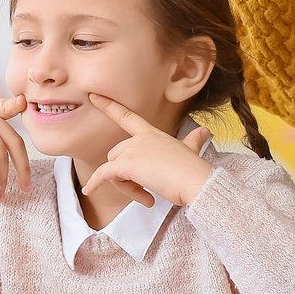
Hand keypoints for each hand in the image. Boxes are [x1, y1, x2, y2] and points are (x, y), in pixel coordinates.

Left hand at [78, 94, 212, 206]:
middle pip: (116, 154)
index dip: (109, 106)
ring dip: (125, 186)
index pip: (127, 117)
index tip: (93, 96)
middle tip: (146, 192)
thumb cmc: (193, 170)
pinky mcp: (126, 164)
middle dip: (125, 175)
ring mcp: (132, 150)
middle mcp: (140, 139)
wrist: (196, 181)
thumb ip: (193, 141)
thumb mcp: (191, 151)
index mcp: (152, 134)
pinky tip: (89, 191)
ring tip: (146, 197)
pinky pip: (103, 174)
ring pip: (112, 169)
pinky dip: (94, 183)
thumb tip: (205, 132)